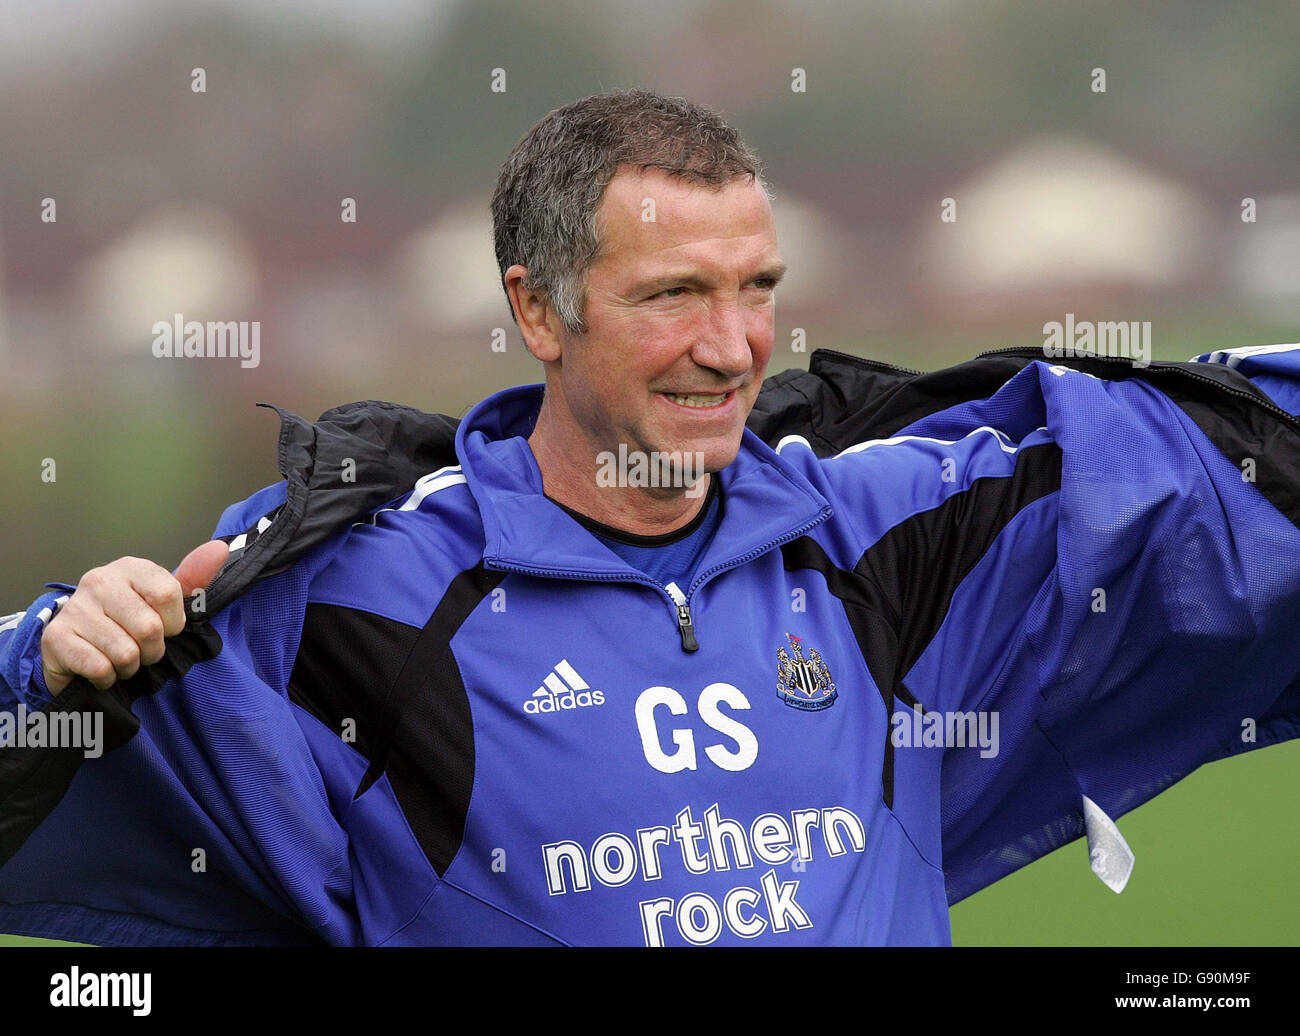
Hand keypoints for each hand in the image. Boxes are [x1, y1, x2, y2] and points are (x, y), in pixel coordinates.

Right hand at [39, 541, 227, 695]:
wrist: (75, 644)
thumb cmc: (126, 621)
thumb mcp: (162, 599)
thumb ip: (193, 579)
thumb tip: (220, 549)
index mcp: (130, 568)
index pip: (169, 594)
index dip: (174, 622)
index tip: (165, 627)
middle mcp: (99, 581)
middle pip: (149, 629)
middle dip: (153, 650)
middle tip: (142, 648)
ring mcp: (75, 608)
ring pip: (125, 653)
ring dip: (130, 666)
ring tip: (120, 657)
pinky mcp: (56, 637)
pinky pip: (100, 668)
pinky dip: (107, 677)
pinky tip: (99, 666)